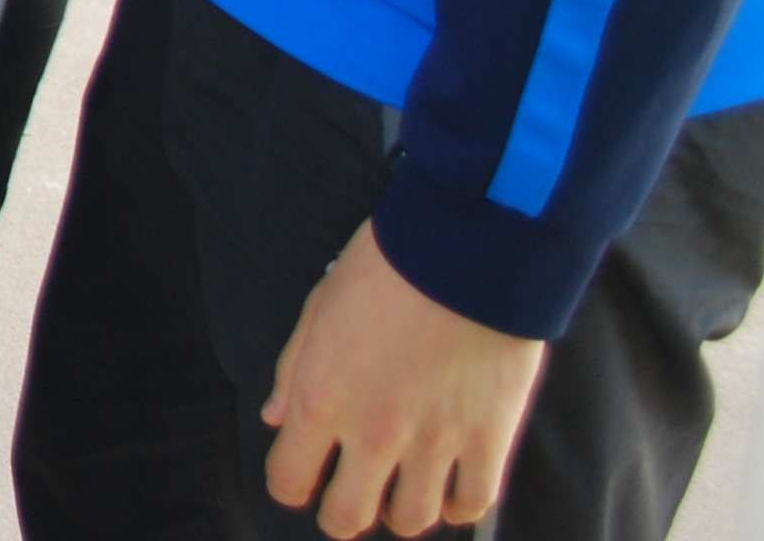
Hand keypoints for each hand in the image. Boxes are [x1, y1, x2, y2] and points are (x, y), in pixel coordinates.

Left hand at [261, 222, 544, 535]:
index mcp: (320, 398)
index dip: (291, 484)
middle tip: (352, 496)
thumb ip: (293, 371)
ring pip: (412, 520)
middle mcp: (372, 432)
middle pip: (347, 518)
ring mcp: (433, 442)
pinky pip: (471, 504)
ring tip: (402, 488)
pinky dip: (458, 505)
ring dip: (402, 510)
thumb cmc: (387, 268)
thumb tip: (276, 418)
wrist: (466, 250)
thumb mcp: (319, 308)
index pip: (288, 480)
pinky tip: (450, 486)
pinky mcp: (488, 440)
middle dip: (343, 515)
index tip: (302, 478)